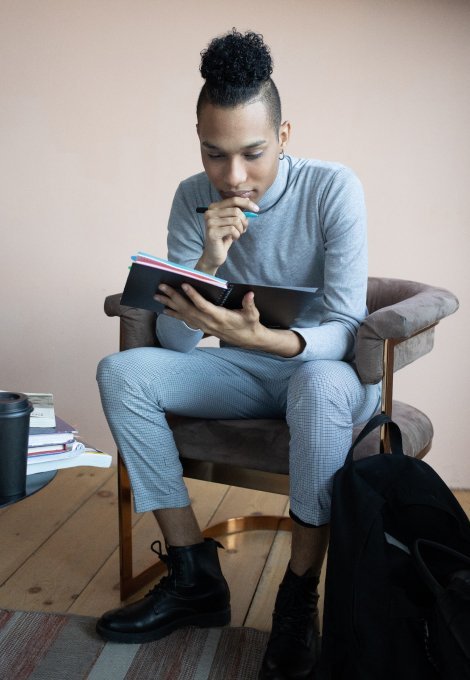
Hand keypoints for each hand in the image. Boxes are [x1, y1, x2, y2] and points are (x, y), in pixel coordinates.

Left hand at [155, 283, 305, 356]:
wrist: (248, 339)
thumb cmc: (249, 324)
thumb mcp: (252, 314)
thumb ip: (249, 304)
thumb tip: (250, 295)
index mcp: (220, 317)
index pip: (203, 305)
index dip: (193, 295)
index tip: (183, 285)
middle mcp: (208, 322)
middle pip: (187, 309)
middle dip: (173, 297)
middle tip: (161, 287)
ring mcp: (204, 326)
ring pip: (183, 314)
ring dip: (169, 304)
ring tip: (157, 296)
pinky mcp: (202, 327)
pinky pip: (185, 320)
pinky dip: (174, 314)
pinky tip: (164, 309)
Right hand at [197, 197, 258, 273]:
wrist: (215, 253)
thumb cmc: (225, 236)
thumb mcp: (232, 221)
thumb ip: (238, 211)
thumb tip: (248, 200)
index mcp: (214, 207)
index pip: (233, 200)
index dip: (247, 204)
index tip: (257, 209)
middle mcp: (210, 212)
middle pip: (236, 211)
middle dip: (244, 221)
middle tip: (244, 229)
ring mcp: (210, 222)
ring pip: (235, 220)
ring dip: (240, 229)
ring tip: (237, 234)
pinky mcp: (212, 232)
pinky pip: (232, 230)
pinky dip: (237, 235)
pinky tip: (233, 238)